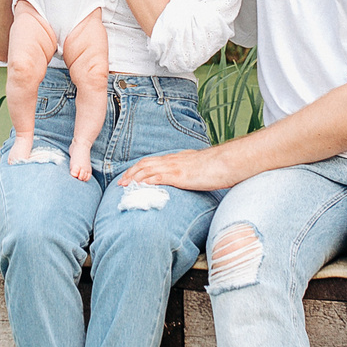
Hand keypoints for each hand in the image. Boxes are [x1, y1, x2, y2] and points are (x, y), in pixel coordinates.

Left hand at [117, 146, 234, 191]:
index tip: (129, 177)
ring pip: (148, 170)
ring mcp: (175, 167)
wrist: (227, 162)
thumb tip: (186, 178)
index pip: (151, 162)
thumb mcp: (198, 166)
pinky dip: (147, 181)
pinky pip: (159, 177)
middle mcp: (172, 161)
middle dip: (131, 173)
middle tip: (120, 183)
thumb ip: (189, 171)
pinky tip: (140, 187)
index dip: (138, 169)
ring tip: (125, 186)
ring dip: (134, 178)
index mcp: (176, 159)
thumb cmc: (216, 166)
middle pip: (145, 164)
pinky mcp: (180, 176)